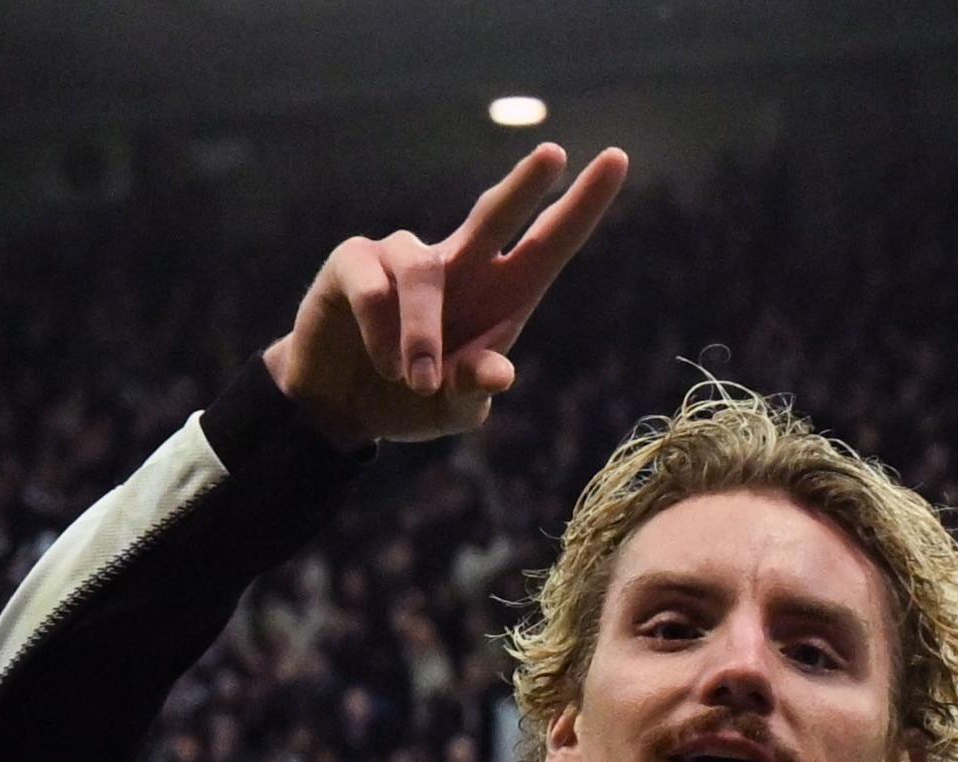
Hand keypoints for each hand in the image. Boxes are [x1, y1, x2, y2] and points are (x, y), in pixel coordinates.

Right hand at [263, 143, 628, 450]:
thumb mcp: (455, 409)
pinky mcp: (353, 262)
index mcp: (502, 296)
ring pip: (423, 273)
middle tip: (553, 154)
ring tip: (419, 382)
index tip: (617, 157)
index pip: (549, 242)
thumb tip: (499, 370)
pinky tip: (382, 364)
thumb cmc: (409, 400)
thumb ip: (476, 388)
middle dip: (524, 183)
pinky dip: (382, 333)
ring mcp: (403, 257)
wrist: (340, 408)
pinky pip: (374, 288)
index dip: (582, 204)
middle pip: (495, 213)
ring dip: (422, 335)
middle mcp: (458, 265)